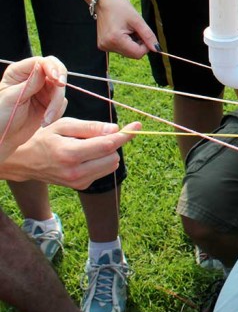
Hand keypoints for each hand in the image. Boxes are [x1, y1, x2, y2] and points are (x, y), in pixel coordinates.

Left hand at [0, 57, 66, 161]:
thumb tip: (42, 65)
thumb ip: (30, 82)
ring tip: (46, 120)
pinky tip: (45, 121)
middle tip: (59, 95)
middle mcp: (33, 78)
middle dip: (59, 87)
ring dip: (56, 106)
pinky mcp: (50, 102)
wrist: (4, 138)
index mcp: (20, 72)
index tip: (58, 81)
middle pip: (57, 73)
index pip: (42, 62)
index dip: (53, 68)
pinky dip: (57, 112)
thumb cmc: (1, 117)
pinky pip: (62, 102)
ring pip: (61, 90)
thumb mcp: (12, 98)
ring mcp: (43, 90)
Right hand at [0, 117, 139, 188]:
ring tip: (87, 146)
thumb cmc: (46, 138)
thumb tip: (115, 129)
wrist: (26, 161)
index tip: (137, 126)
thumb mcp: (64, 125)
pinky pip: (104, 171)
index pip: (108, 145)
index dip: (125, 135)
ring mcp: (78, 182)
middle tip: (97, 135)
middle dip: (112, 143)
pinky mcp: (81, 186)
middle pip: (113, 156)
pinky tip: (84, 157)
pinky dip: (101, 162)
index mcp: (70, 154)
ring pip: (112, 165)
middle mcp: (75, 172)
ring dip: (107, 153)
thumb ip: (90, 127)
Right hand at [94, 0, 158, 58]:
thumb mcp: (137, 20)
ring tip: (128, 29)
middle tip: (135, 30)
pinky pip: (120, 49)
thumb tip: (156, 49)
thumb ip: (148, 35)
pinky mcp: (103, 45)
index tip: (144, 34)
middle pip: (132, 54)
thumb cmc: (120, 8)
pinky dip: (125, 42)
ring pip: (127, 52)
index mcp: (115, 40)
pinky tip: (122, 31)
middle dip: (139, 44)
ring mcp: (104, 46)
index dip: (146, 46)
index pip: (137, 54)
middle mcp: (107, 46)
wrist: (103, 1)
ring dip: (132, 42)